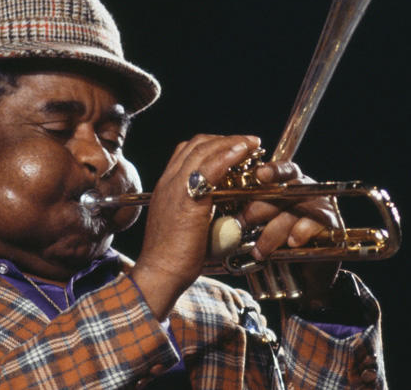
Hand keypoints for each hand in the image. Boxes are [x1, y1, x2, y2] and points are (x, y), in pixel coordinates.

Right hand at [129, 134, 260, 319]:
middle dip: (225, 139)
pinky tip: (242, 151)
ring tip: (251, 143)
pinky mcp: (188, 200)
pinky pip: (209, 169)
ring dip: (231, 142)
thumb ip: (198, 209)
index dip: (212, 144)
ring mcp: (176, 188)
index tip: (233, 147)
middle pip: (196, 145)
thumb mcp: (183, 224)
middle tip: (248, 142)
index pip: (187, 151)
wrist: (159, 272)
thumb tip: (221, 207)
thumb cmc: (172, 256)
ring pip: (203, 150)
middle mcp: (169, 182)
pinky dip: (227, 155)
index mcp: (167, 186)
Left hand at [243, 161, 343, 307]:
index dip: (272, 171)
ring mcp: (321, 206)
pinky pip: (315, 224)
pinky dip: (300, 233)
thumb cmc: (275, 246)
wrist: (301, 278)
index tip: (258, 175)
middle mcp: (307, 190)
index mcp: (288, 184)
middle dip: (260, 207)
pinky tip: (291, 243)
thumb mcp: (256, 227)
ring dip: (274, 230)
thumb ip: (244, 214)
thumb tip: (219, 212)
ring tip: (259, 250)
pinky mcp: (331, 226)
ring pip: (296, 210)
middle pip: (286, 190)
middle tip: (243, 222)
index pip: (281, 170)